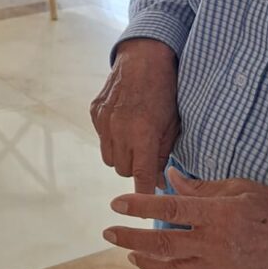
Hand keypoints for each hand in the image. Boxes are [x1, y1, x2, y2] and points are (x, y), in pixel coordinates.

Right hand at [90, 38, 179, 192]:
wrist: (143, 58)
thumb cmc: (165, 91)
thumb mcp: (172, 124)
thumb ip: (163, 154)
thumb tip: (155, 181)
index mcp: (143, 133)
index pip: (139, 175)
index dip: (142, 195)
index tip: (143, 210)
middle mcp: (119, 129)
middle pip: (122, 170)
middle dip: (135, 168)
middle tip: (147, 156)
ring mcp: (103, 120)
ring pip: (109, 157)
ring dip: (122, 155)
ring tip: (134, 140)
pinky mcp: (95, 112)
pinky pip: (101, 138)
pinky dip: (112, 137)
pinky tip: (124, 122)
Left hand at [103, 167, 267, 268]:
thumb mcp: (240, 187)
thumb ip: (202, 187)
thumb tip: (170, 178)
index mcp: (217, 214)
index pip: (167, 207)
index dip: (138, 205)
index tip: (115, 204)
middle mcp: (214, 243)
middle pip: (160, 243)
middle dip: (129, 238)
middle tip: (108, 233)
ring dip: (145, 261)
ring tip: (130, 254)